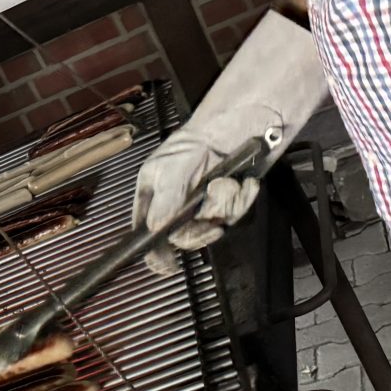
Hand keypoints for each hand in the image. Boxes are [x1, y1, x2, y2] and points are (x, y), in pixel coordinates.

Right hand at [130, 11, 329, 276]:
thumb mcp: (173, 169)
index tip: (166, 266)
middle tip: (210, 225)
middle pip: (184, 236)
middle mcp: (178, 203)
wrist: (240, 125)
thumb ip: (166, 202)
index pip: (146, 231)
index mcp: (154, 194)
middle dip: (201, 229)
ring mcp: (204, 204)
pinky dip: (244, 200)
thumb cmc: (198, 140)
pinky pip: (236, 215)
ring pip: (214, 225)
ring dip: (225, 206)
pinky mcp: (230, 202)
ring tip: (228, 183)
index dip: (154, 252)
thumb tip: (156, 230)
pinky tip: (244, 183)